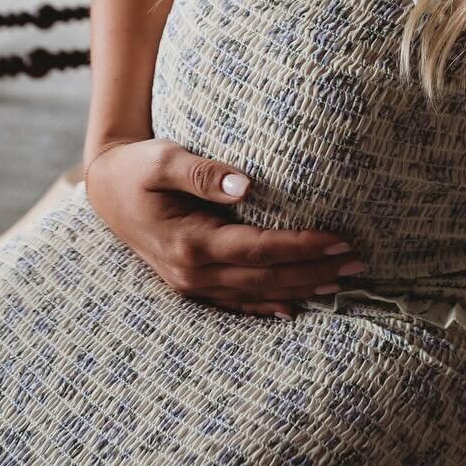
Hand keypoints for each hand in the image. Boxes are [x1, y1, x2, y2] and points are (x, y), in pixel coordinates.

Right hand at [84, 137, 365, 319]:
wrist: (105, 189)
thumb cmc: (138, 166)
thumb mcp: (164, 158)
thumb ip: (202, 171)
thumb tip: (244, 183)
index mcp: (190, 243)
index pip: (260, 250)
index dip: (302, 247)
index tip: (339, 239)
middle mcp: (193, 272)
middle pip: (266, 278)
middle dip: (315, 272)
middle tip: (359, 264)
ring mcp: (191, 284)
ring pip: (256, 294)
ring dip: (301, 289)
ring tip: (343, 284)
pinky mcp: (191, 283)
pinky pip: (236, 301)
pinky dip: (268, 304)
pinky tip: (294, 307)